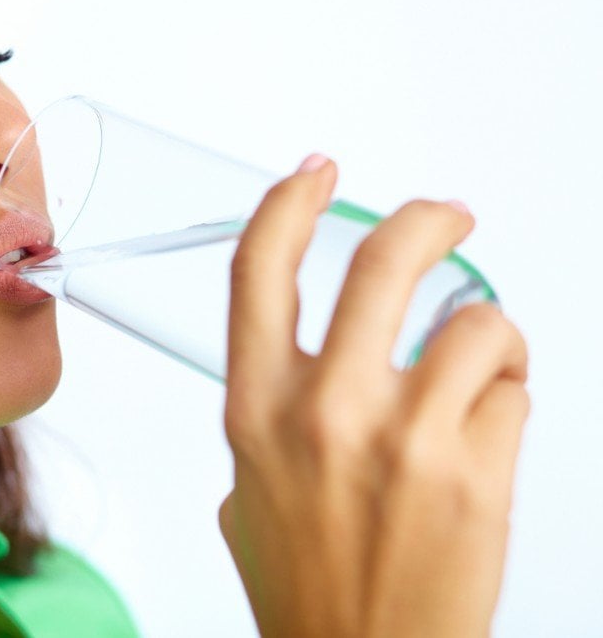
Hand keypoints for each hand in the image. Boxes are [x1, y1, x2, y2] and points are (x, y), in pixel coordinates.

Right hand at [220, 155, 529, 637]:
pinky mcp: (475, 474)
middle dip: (428, 219)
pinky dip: (508, 395)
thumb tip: (300, 373)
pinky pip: (513, 389)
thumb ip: (268, 422)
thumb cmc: (306, 587)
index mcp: (256, 411)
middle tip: (449, 217)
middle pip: (383, 259)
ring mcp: (404, 439)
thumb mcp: (247, 492)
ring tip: (479, 362)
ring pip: (474, 320)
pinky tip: (487, 429)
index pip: (260, 270)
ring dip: (485, 331)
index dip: (289, 202)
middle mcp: (324, 412)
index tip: (317, 173)